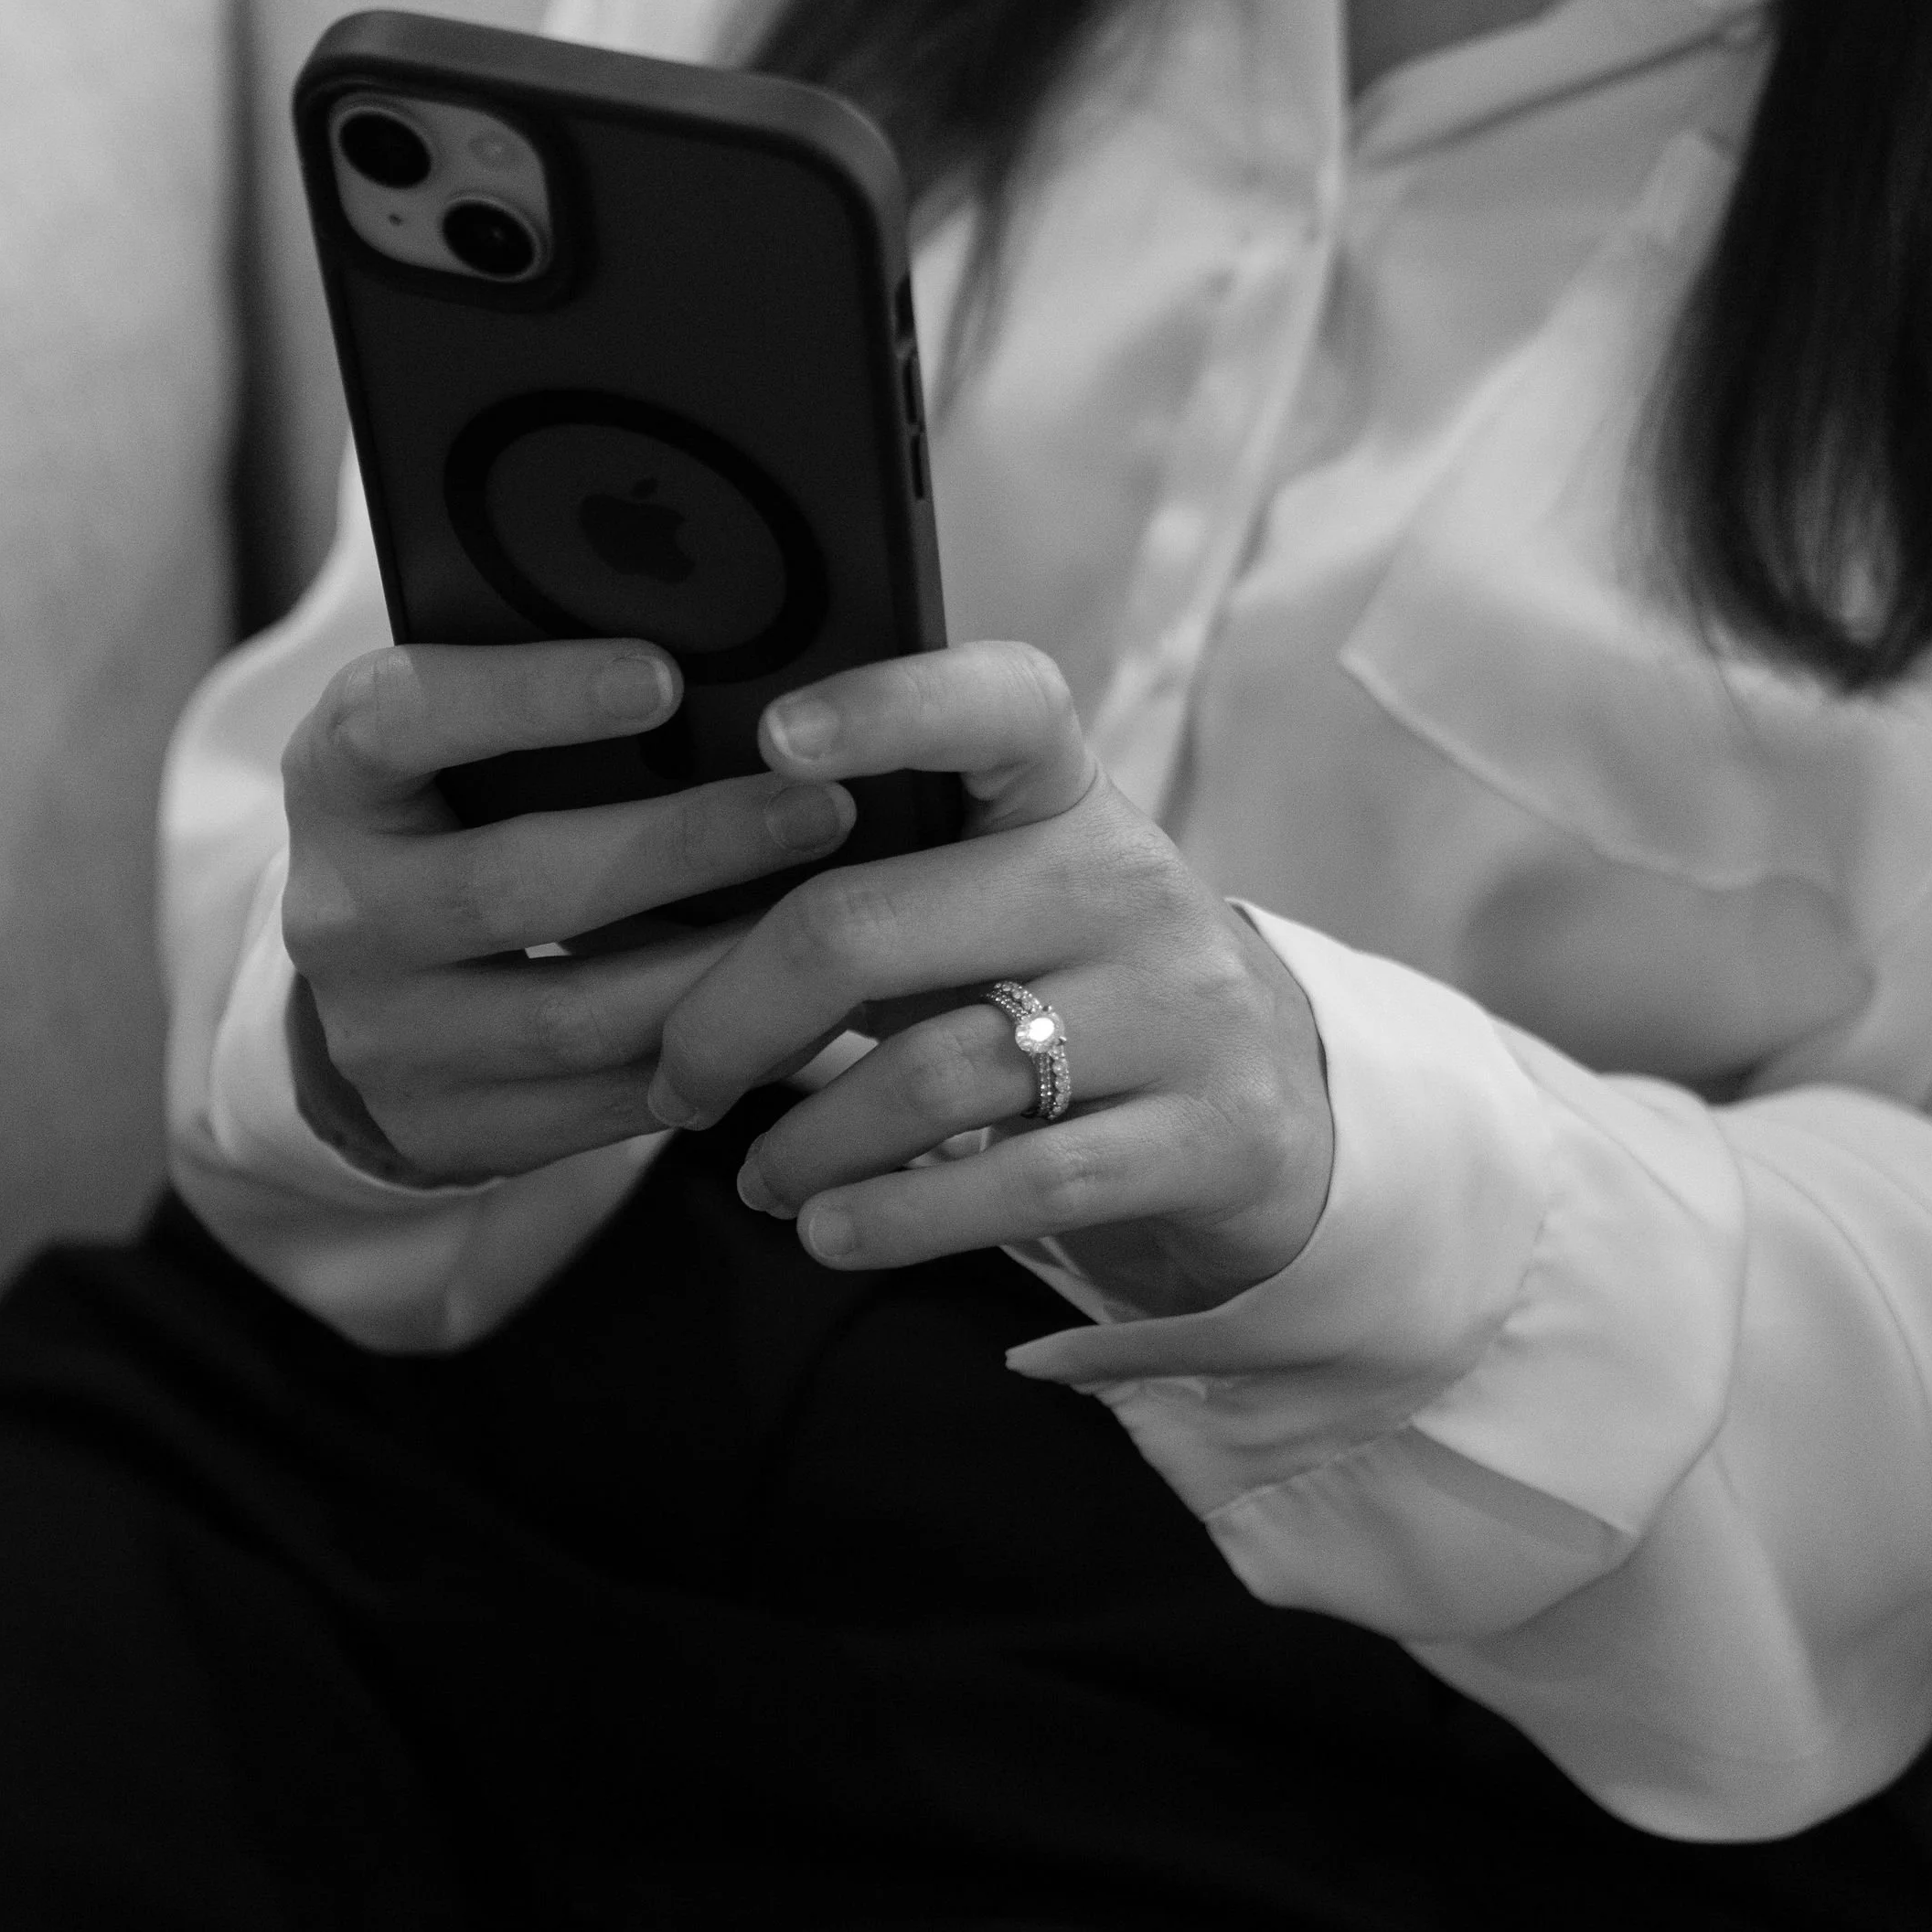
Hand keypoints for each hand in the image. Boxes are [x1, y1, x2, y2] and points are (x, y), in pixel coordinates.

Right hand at [279, 639, 853, 1182]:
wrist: (372, 986)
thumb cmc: (457, 815)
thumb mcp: (456, 742)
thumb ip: (544, 698)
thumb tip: (730, 642)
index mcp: (335, 777)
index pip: (402, 719)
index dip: (530, 697)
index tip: (666, 674)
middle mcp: (339, 910)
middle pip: (513, 885)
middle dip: (685, 846)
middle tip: (818, 807)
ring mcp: (382, 1033)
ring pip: (569, 1015)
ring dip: (717, 969)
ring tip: (831, 918)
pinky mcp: (442, 1126)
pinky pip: (594, 1107)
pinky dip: (703, 1059)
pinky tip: (791, 1012)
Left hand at [648, 644, 1334, 1310]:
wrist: (1276, 1114)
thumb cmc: (1072, 988)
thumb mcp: (1000, 905)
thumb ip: (875, 881)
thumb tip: (655, 900)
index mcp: (1068, 795)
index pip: (999, 702)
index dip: (884, 706)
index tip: (769, 737)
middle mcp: (1130, 882)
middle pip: (872, 924)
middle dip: (730, 1015)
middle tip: (675, 1079)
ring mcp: (1183, 1011)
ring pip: (931, 1072)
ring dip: (806, 1140)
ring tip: (753, 1178)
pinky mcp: (1211, 1138)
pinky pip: (1018, 1183)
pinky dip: (894, 1216)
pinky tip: (827, 1229)